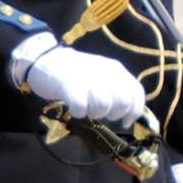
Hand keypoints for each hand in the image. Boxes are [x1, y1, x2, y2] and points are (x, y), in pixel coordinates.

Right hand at [8, 32, 146, 125]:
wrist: (45, 60)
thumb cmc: (76, 73)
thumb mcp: (102, 76)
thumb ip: (117, 90)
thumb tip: (129, 114)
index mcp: (116, 69)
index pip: (136, 92)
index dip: (134, 111)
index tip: (125, 121)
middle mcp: (105, 71)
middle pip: (122, 102)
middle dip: (113, 114)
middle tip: (100, 113)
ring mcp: (87, 77)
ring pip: (103, 106)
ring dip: (95, 114)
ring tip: (85, 109)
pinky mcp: (69, 85)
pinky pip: (81, 107)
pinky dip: (78, 113)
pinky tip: (73, 108)